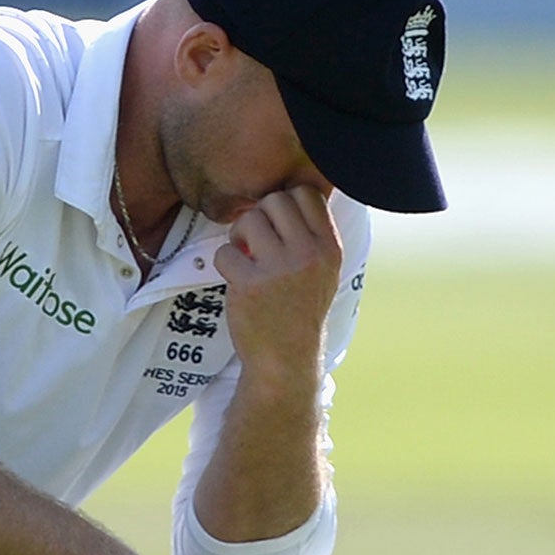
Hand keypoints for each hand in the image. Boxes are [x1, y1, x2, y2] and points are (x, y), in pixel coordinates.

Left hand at [212, 186, 341, 389]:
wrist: (286, 360)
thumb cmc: (299, 312)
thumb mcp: (323, 272)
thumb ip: (313, 236)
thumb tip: (290, 194)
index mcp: (330, 249)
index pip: (308, 194)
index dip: (286, 201)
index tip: (277, 223)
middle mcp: (309, 255)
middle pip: (276, 200)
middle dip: (260, 215)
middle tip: (255, 239)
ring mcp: (279, 270)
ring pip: (249, 219)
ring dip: (239, 235)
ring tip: (244, 256)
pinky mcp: (250, 286)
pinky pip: (225, 251)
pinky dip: (224, 262)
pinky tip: (235, 278)